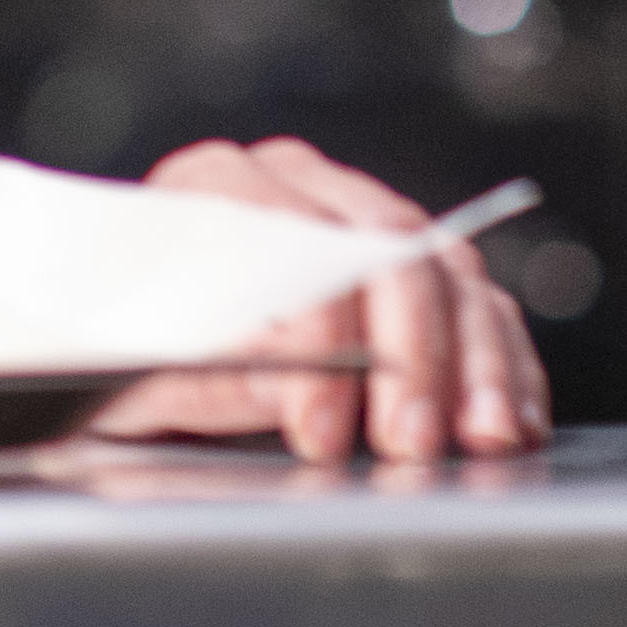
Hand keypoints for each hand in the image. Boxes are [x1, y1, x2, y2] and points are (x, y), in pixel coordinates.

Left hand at [87, 136, 546, 465]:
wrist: (120, 327)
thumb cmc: (116, 343)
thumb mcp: (131, 366)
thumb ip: (206, 374)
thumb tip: (289, 385)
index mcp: (216, 183)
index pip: (291, 240)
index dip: (315, 337)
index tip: (319, 426)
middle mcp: (300, 183)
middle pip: (386, 247)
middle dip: (409, 356)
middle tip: (405, 443)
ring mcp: (365, 219)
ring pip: (449, 274)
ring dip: (475, 363)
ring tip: (478, 441)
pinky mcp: (417, 271)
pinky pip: (481, 305)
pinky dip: (503, 366)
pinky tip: (509, 422)